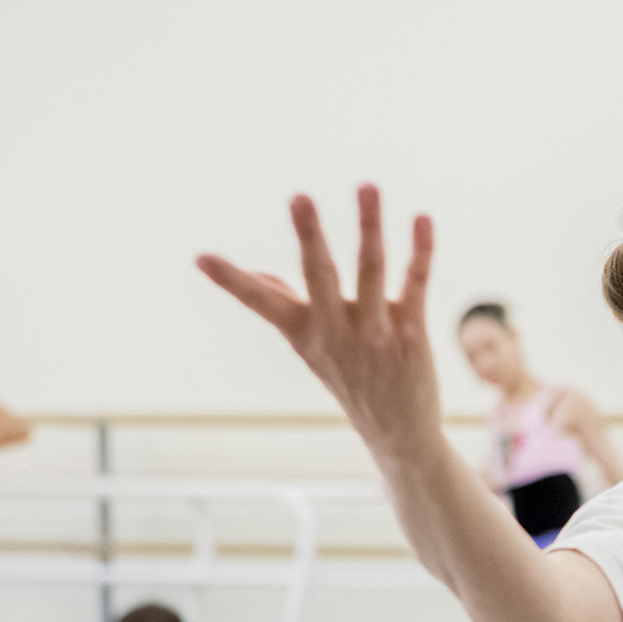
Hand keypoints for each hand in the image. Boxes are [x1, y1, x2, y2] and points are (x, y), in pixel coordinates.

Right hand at [197, 186, 439, 457]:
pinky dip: (420, 251)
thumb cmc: (350, 381)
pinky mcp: (411, 335)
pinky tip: (422, 220)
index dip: (231, 281)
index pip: (260, 303)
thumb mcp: (311, 348)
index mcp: (304, 333)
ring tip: (366, 186)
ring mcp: (375, 334)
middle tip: (299, 198)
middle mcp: (336, 332)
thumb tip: (255, 274)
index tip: (200, 258)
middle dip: (309, 237)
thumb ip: (286, 307)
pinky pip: (415, 286)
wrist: (397, 434)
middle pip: (320, 277)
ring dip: (369, 227)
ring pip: (372, 272)